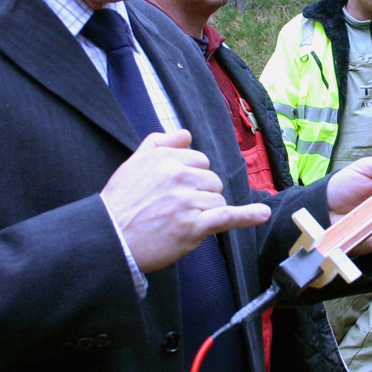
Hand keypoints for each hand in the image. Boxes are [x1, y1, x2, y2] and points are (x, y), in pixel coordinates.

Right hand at [101, 130, 268, 272]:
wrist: (109, 238)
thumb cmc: (119, 205)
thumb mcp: (133, 163)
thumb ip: (160, 143)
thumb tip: (187, 133)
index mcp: (165, 157)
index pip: (199, 161)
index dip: (191, 177)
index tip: (176, 190)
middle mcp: (178, 175)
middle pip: (211, 179)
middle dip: (200, 193)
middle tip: (174, 209)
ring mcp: (188, 200)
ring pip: (217, 199)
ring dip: (206, 211)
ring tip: (179, 221)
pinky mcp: (194, 226)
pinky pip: (227, 216)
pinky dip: (248, 216)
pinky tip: (262, 213)